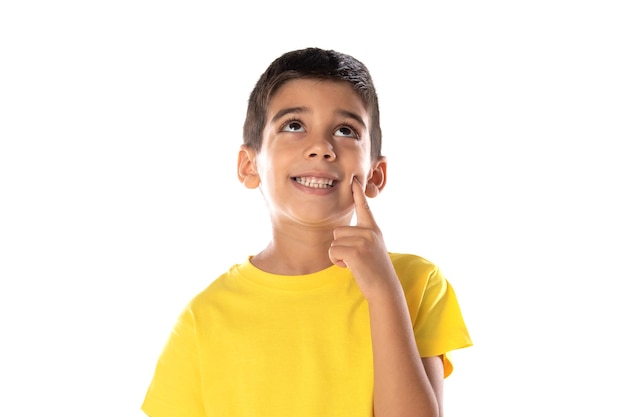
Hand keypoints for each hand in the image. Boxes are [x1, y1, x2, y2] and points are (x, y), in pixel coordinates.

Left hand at [328, 178, 397, 299]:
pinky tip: (350, 267)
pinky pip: (333, 251)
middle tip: (355, 259)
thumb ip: (361, 237)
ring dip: (338, 255)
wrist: (384, 288)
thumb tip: (340, 234)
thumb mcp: (372, 248)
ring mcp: (363, 240)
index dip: (358, 194)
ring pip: (334, 241)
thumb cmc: (375, 270)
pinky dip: (337, 261)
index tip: (354, 180)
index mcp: (373, 229)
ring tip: (354, 263)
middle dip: (340, 246)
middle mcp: (369, 231)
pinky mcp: (355, 251)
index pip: (364, 208)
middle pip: (338, 231)